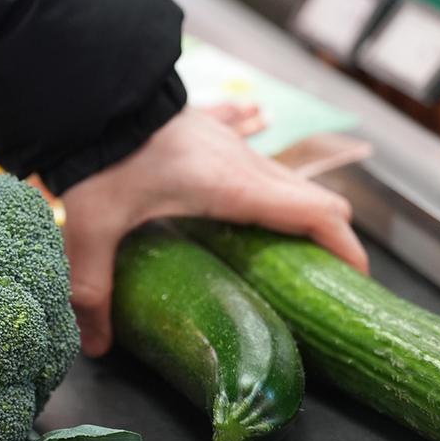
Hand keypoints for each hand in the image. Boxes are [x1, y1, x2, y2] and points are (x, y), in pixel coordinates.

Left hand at [60, 106, 368, 356]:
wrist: (88, 94)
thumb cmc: (100, 158)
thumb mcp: (93, 230)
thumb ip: (94, 290)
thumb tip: (97, 346)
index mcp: (233, 188)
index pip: (318, 215)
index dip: (346, 248)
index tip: (351, 279)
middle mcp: (243, 161)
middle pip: (310, 198)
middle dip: (323, 236)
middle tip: (310, 275)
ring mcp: (225, 137)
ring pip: (280, 171)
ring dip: (291, 200)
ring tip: (279, 233)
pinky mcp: (203, 121)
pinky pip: (245, 129)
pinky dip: (258, 141)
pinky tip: (257, 131)